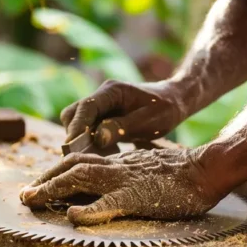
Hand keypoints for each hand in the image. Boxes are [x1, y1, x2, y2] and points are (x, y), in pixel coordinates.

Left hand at [19, 148, 222, 225]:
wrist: (205, 170)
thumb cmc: (182, 175)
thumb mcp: (149, 171)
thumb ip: (129, 175)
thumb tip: (111, 187)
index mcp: (120, 164)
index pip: (81, 161)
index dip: (57, 171)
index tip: (40, 183)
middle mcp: (117, 168)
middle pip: (72, 166)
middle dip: (45, 179)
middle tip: (25, 194)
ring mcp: (125, 180)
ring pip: (81, 178)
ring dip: (53, 187)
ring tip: (32, 199)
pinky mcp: (138, 196)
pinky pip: (109, 203)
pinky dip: (88, 210)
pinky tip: (73, 217)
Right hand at [60, 80, 183, 145]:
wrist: (174, 102)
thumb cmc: (164, 109)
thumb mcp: (148, 121)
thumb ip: (122, 128)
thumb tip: (97, 138)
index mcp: (112, 91)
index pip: (86, 106)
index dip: (77, 126)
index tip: (71, 145)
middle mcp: (102, 96)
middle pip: (74, 113)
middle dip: (75, 134)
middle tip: (83, 155)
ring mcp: (102, 107)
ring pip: (79, 123)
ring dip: (83, 140)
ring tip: (99, 156)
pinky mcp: (104, 118)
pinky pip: (89, 130)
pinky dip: (93, 143)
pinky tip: (109, 152)